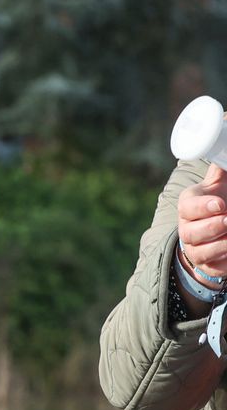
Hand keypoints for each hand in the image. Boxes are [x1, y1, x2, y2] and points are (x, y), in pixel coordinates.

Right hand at [179, 165, 226, 281]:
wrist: (215, 232)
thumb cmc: (219, 202)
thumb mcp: (220, 185)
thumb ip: (220, 170)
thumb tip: (223, 143)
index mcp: (188, 205)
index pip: (188, 206)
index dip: (203, 207)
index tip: (221, 204)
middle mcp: (186, 227)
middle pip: (192, 232)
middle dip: (213, 227)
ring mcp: (194, 247)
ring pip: (202, 251)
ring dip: (222, 244)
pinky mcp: (206, 264)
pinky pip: (215, 266)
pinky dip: (226, 259)